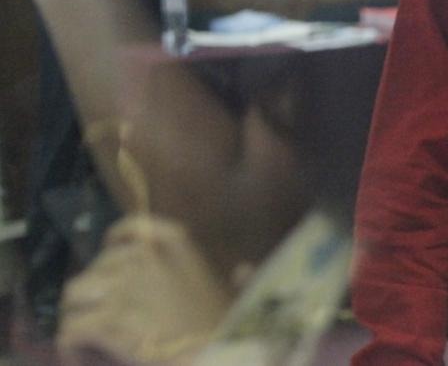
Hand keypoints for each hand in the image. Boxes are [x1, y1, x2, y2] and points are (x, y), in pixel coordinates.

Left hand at [57, 216, 230, 365]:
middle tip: (106, 320)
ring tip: (89, 340)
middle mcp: (144, 258)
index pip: (134, 228)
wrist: (217, 357)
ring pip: (74, 295)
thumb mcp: (238, 295)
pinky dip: (72, 347)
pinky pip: (69, 330)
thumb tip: (244, 270)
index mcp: (178, 247)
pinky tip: (84, 357)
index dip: (116, 241)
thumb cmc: (228, 332)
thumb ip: (237, 279)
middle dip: (95, 293)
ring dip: (77, 316)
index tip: (112, 255)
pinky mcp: (106, 321)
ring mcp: (122, 288)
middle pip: (96, 267)